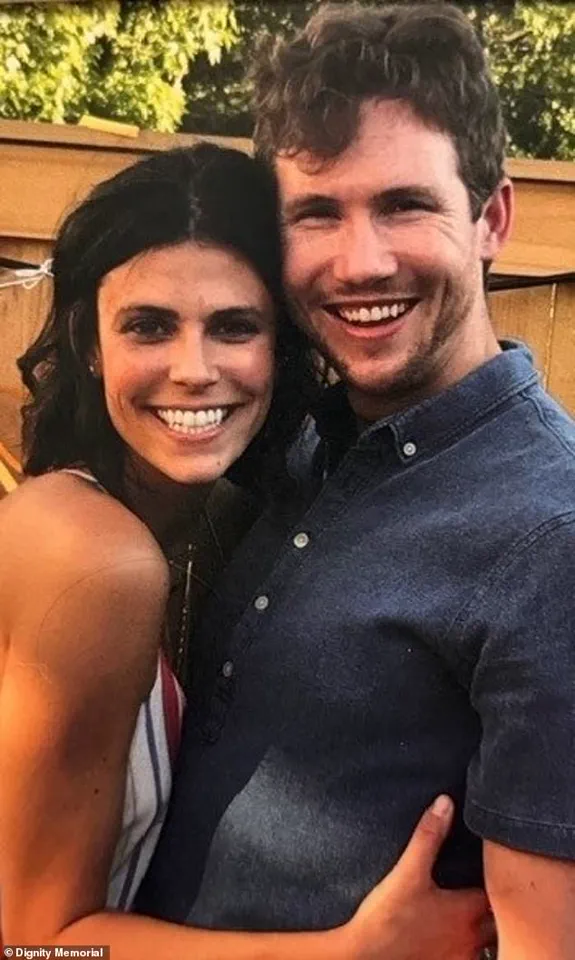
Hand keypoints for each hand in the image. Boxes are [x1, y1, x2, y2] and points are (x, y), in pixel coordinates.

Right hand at [342, 796, 494, 959]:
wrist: (363, 958)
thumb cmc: (387, 917)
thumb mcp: (407, 871)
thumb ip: (428, 836)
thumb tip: (446, 803)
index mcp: (466, 911)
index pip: (500, 891)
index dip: (503, 877)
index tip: (502, 864)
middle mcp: (471, 938)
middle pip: (501, 921)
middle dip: (503, 905)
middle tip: (500, 886)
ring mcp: (460, 958)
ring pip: (491, 944)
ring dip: (491, 929)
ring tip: (487, 913)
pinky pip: (472, 958)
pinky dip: (474, 948)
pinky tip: (462, 939)